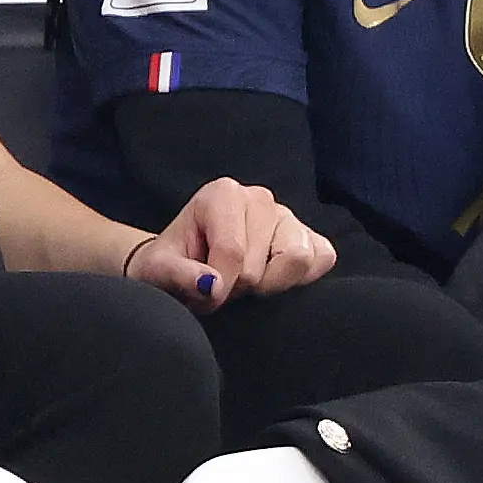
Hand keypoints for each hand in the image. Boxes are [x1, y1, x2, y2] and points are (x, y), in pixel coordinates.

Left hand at [124, 177, 337, 312]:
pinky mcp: (311, 236)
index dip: (221, 284)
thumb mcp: (159, 270)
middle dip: (246, 284)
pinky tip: (272, 276)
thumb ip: (178, 275)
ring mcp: (288, 215)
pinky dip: (301, 278)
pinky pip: (323, 258)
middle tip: (227, 282)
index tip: (206, 288)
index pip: (234, 252)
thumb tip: (212, 285)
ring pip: (299, 259)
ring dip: (273, 282)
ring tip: (247, 280)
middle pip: (267, 260)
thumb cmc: (172, 265)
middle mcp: (259, 197)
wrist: (182, 267)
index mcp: (222, 194)